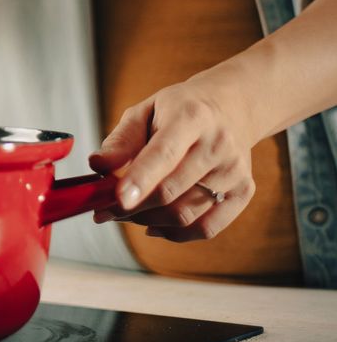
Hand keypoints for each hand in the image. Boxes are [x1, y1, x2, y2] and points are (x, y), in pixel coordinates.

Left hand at [89, 74, 256, 241]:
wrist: (231, 108)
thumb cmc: (178, 111)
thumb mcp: (144, 113)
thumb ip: (120, 141)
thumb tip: (97, 166)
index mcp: (191, 117)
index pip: (164, 154)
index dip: (140, 180)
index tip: (118, 200)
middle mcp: (218, 144)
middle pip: (171, 191)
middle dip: (132, 207)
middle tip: (105, 210)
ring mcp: (235, 170)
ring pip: (185, 214)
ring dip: (147, 221)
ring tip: (127, 212)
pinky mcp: (244, 191)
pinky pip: (207, 228)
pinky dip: (175, 234)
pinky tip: (154, 224)